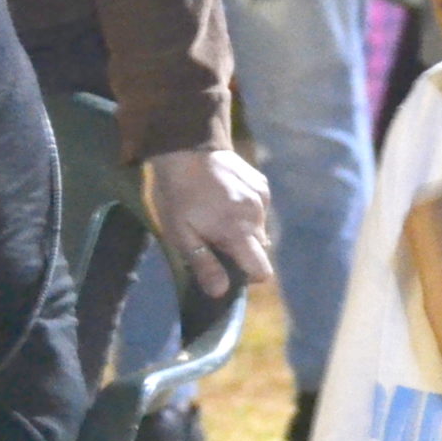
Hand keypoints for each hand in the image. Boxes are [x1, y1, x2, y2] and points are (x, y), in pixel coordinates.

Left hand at [146, 147, 273, 298]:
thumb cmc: (179, 196)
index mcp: (239, 232)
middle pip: (260, 249)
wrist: (187, 148)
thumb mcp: (182, 234)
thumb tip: (220, 292)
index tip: (229, 268)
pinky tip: (226, 199)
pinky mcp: (262, 184)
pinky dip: (246, 211)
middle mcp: (257, 216)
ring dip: (243, 229)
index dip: (248, 275)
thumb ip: (204, 264)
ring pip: (259, 228)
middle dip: (242, 250)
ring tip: (218, 215)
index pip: (262, 270)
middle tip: (215, 238)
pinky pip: (259, 209)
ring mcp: (262, 198)